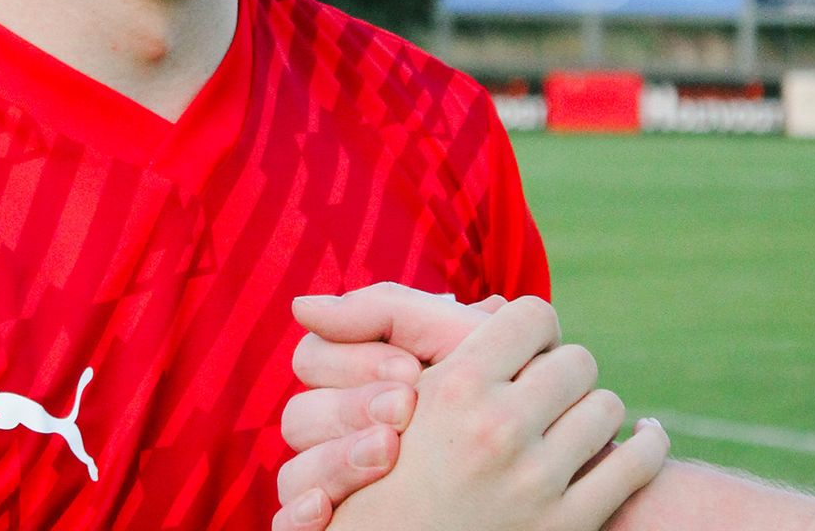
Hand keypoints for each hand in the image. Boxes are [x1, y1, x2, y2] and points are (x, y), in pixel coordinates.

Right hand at [273, 285, 504, 528]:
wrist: (526, 468)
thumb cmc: (499, 396)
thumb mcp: (454, 345)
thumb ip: (397, 310)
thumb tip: (305, 306)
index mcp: (352, 386)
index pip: (311, 359)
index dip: (354, 359)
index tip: (412, 371)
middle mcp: (336, 438)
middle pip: (297, 415)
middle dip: (351, 407)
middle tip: (405, 408)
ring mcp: (333, 489)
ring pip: (290, 473)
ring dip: (334, 461)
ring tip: (388, 453)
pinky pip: (288, 524)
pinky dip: (300, 516)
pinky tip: (324, 512)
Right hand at [330, 296, 667, 530]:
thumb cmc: (388, 470)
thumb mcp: (400, 397)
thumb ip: (446, 346)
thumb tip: (497, 303)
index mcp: (456, 386)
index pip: (534, 315)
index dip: (534, 330)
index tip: (525, 351)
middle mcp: (499, 428)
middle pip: (577, 360)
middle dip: (564, 371)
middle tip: (548, 391)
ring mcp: (537, 480)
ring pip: (608, 407)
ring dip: (594, 410)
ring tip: (575, 421)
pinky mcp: (569, 524)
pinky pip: (638, 463)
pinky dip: (647, 445)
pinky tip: (641, 438)